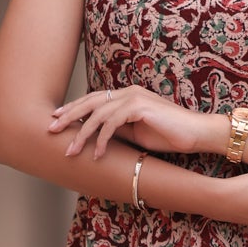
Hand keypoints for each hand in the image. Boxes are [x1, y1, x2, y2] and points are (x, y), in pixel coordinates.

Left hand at [47, 86, 214, 158]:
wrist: (197, 133)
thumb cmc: (170, 136)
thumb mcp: (137, 133)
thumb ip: (118, 130)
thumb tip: (96, 138)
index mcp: (127, 95)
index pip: (93, 100)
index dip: (73, 109)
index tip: (57, 121)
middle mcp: (128, 92)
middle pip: (89, 101)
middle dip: (68, 116)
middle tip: (50, 129)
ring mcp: (134, 98)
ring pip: (98, 114)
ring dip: (83, 134)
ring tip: (72, 151)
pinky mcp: (140, 108)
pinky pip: (113, 123)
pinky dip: (103, 139)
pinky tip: (98, 154)